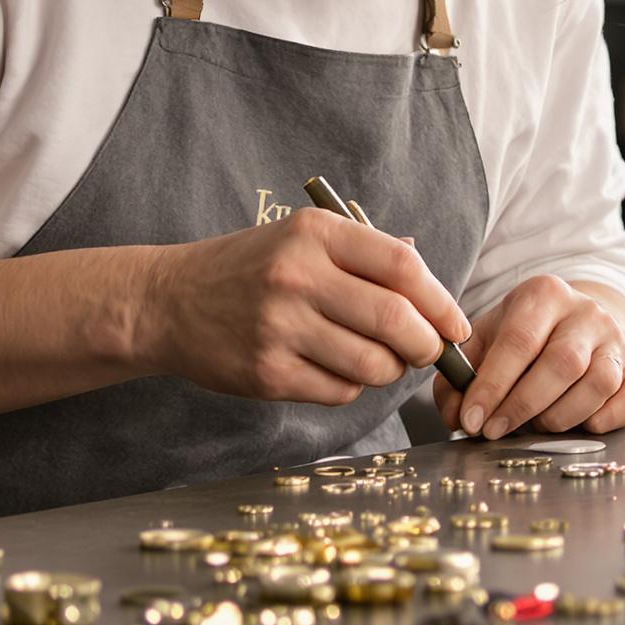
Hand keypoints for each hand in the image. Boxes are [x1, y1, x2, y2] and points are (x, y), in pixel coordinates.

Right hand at [138, 211, 470, 406]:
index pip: (403, 267)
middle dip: (426, 344)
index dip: (442, 301)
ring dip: (389, 370)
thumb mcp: (302, 239)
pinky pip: (340, 391)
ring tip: (375, 359)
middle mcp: (297, 276)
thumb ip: (366, 256)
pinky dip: (351, 386)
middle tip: (427, 350)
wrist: (169, 301)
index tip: (455, 324)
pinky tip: (332, 367)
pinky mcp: (267, 373)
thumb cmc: (250, 269)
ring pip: (373, 364)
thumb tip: (432, 288)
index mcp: (314, 234)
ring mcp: (279, 327)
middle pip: (395, 320)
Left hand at [435, 275, 624, 439]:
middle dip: (523, 406)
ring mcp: (616, 340)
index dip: (493, 386)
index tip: (473, 420)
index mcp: (544, 295)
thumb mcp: (487, 340)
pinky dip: (605, 420)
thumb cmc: (523, 335)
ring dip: (562, 416)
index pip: (518, 342)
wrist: (574, 322)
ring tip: (537, 425)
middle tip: (497, 430)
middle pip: (561, 363)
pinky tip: (579, 426)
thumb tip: (457, 417)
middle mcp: (586, 312)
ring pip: (598, 383)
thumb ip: (462, 376)